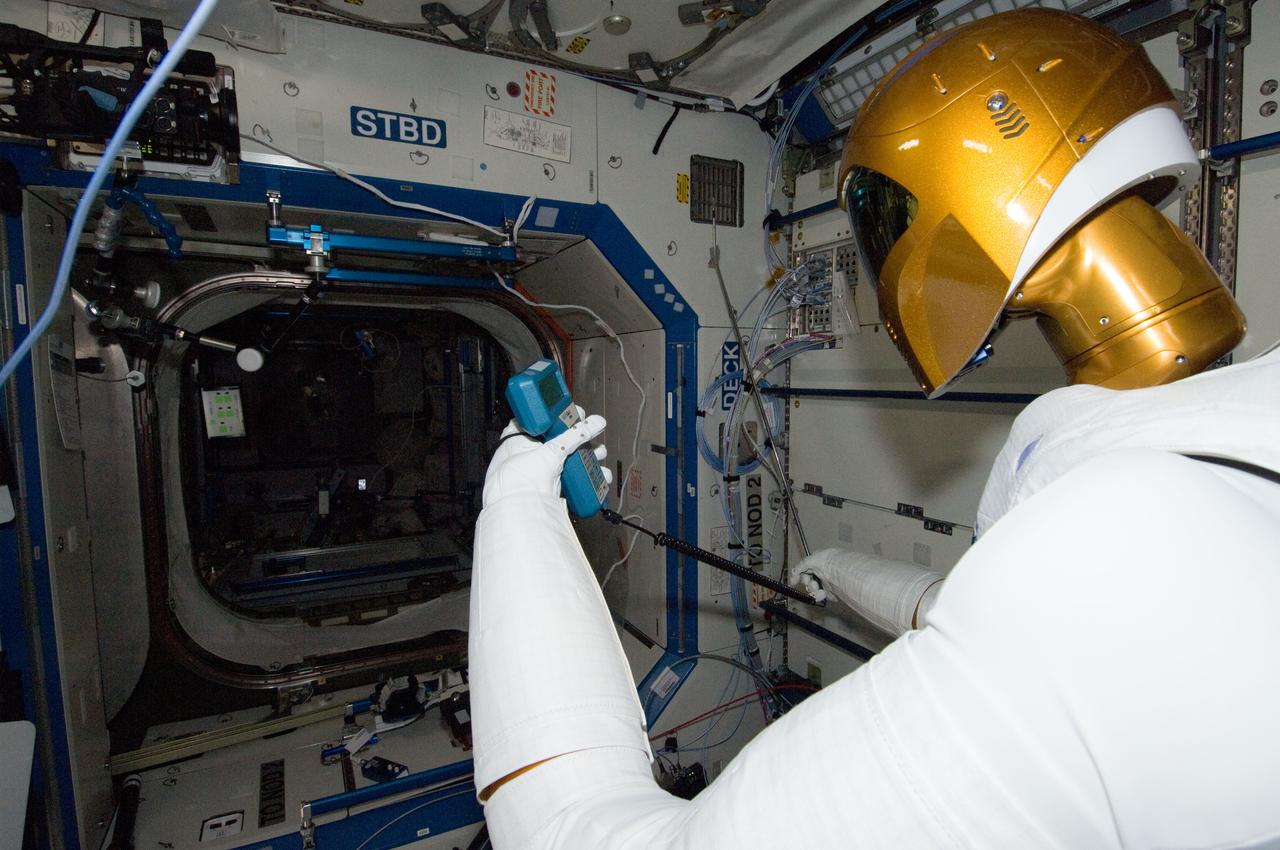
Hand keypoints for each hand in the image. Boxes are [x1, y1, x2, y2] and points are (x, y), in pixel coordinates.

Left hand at [482, 406, 612, 507]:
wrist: (517, 513)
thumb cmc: (518, 480)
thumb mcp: (551, 450)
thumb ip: (575, 434)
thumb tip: (596, 421)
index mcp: (519, 438)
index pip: (543, 420)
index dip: (562, 415)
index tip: (578, 413)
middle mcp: (528, 453)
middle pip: (560, 439)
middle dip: (580, 438)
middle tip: (592, 434)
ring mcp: (540, 471)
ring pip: (569, 459)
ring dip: (588, 457)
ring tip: (599, 454)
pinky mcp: (551, 487)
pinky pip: (571, 478)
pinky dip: (587, 476)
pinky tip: (601, 475)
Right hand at [791, 550, 835, 604]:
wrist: (840, 571)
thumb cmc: (829, 561)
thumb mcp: (809, 560)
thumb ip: (799, 567)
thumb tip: (793, 573)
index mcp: (817, 562)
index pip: (804, 570)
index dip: (798, 575)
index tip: (794, 581)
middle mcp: (821, 572)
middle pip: (806, 580)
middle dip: (805, 581)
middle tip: (807, 581)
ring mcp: (825, 583)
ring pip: (811, 589)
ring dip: (812, 588)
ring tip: (816, 586)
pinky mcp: (829, 592)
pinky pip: (818, 596)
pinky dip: (818, 595)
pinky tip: (822, 592)